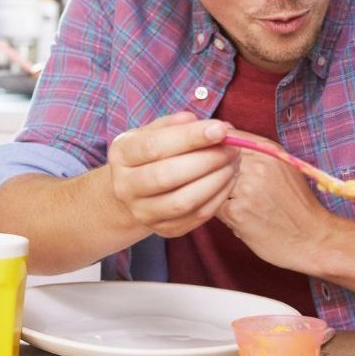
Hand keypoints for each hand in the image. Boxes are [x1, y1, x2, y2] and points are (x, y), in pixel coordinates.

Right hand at [108, 112, 238, 236]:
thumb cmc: (150, 154)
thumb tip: (214, 127)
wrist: (134, 191)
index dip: (190, 137)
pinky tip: (228, 180)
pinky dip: (219, 197)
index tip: (220, 129)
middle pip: (167, 176)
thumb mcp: (155, 132)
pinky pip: (197, 217)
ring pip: (183, 202)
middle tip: (232, 148)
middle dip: (208, 160)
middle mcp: (125, 186)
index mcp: (121, 155)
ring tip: (233, 163)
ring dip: (216, 181)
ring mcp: (143, 212)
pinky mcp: (164, 230)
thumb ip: (179, 125)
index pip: (154, 146)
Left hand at [215, 131, 335, 272]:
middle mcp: (258, 165)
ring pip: (210, 181)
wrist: (313, 239)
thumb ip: (255, 150)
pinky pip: (212, 204)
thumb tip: (222, 131)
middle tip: (222, 186)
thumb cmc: (296, 205)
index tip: (216, 160)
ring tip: (233, 202)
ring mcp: (247, 188)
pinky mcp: (237, 212)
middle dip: (212, 171)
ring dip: (214, 191)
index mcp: (269, 151)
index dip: (215, 149)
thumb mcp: (283, 167)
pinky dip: (219, 211)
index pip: (227, 137)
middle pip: (215, 158)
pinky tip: (236, 217)